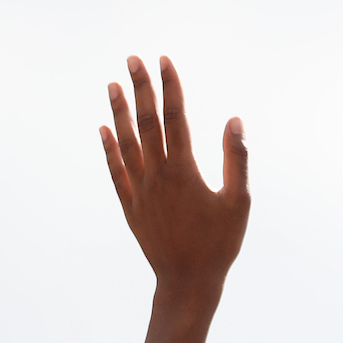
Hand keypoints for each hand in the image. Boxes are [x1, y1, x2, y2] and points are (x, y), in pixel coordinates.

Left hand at [100, 57, 249, 291]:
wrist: (188, 283)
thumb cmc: (218, 245)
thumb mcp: (238, 203)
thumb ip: (235, 160)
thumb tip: (234, 121)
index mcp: (184, 171)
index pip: (175, 117)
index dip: (169, 87)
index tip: (164, 61)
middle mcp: (157, 175)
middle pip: (146, 122)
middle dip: (140, 88)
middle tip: (132, 59)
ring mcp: (140, 191)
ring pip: (126, 142)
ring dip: (119, 112)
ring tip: (113, 85)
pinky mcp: (131, 207)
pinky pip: (116, 171)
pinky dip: (110, 148)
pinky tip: (104, 130)